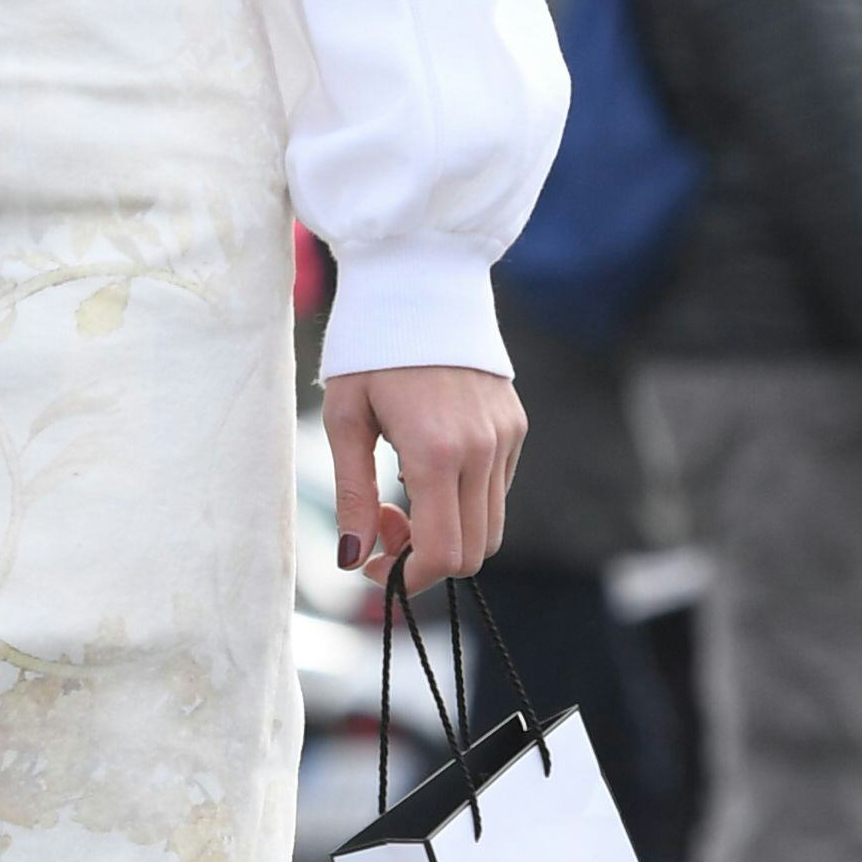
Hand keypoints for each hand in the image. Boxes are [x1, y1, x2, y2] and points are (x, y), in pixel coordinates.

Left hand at [324, 363, 524, 595]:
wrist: (421, 283)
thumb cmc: (370, 350)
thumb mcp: (345, 420)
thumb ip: (352, 495)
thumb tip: (353, 560)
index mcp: (436, 451)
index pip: (443, 553)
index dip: (408, 577)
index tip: (372, 564)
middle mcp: (482, 449)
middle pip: (474, 552)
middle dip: (426, 558)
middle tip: (382, 523)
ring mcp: (506, 438)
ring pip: (491, 527)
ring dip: (447, 532)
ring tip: (402, 495)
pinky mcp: (515, 426)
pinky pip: (497, 491)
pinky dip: (464, 502)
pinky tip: (428, 468)